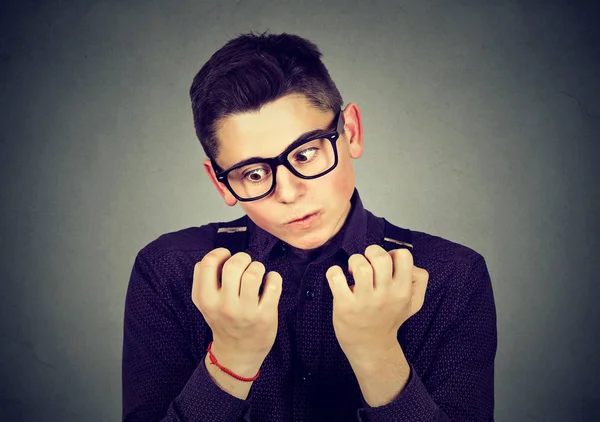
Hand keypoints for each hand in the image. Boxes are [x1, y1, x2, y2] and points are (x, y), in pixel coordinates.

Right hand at [192, 248, 282, 367]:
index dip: (219, 254)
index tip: (226, 258)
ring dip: (258, 267)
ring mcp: (245, 311)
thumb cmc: (223, 321)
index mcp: (205, 299)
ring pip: (253, 273)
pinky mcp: (265, 315)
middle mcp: (224, 305)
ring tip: (258, 274)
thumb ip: (206, 280)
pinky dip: (274, 277)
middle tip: (246, 265)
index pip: (207, 264)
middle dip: (243, 258)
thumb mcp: (206, 303)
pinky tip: (270, 281)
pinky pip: (273, 285)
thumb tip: (220, 255)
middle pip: (233, 265)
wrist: (237, 354)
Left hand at [325, 244, 428, 355]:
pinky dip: (334, 272)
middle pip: (380, 257)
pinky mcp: (345, 305)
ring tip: (352, 273)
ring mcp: (365, 300)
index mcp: (403, 290)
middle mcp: (386, 294)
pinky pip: (336, 277)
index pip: (403, 256)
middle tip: (365, 263)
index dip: (391, 253)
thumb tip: (409, 263)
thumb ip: (419, 280)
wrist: (370, 346)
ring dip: (353, 262)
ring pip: (360, 265)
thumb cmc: (389, 318)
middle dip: (370, 252)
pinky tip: (338, 279)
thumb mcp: (413, 302)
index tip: (382, 265)